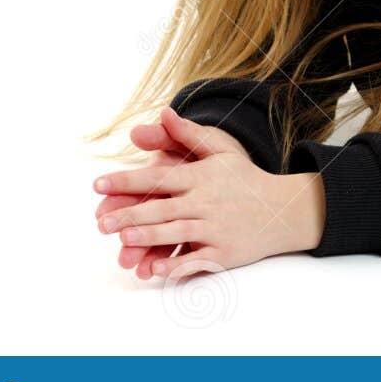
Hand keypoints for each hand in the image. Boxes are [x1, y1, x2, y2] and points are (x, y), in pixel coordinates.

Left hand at [94, 108, 323, 279]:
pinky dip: (177, 264)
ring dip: (151, 236)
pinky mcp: (224, 252)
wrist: (282, 209)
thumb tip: (164, 113)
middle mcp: (207, 201)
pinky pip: (198, 259)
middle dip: (131, 214)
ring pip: (178, 232)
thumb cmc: (244, 179)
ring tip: (124, 239)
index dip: (126, 180)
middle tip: (101, 223)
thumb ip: (189, 135)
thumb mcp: (221, 151)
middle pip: (163, 207)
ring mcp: (216, 228)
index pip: (158, 177)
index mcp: (201, 176)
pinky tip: (156, 268)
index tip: (98, 184)